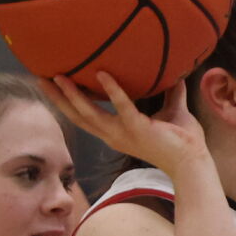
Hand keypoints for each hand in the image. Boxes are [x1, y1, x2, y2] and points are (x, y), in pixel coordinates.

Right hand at [39, 73, 209, 179]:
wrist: (194, 163)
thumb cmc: (184, 141)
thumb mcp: (173, 112)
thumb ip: (171, 93)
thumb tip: (176, 72)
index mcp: (117, 132)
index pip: (85, 117)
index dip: (67, 103)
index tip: (52, 86)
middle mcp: (114, 135)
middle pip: (77, 116)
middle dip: (57, 98)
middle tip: (40, 78)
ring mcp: (124, 134)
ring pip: (89, 114)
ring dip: (73, 95)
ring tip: (59, 76)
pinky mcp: (139, 130)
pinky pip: (123, 107)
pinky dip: (113, 90)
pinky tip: (103, 73)